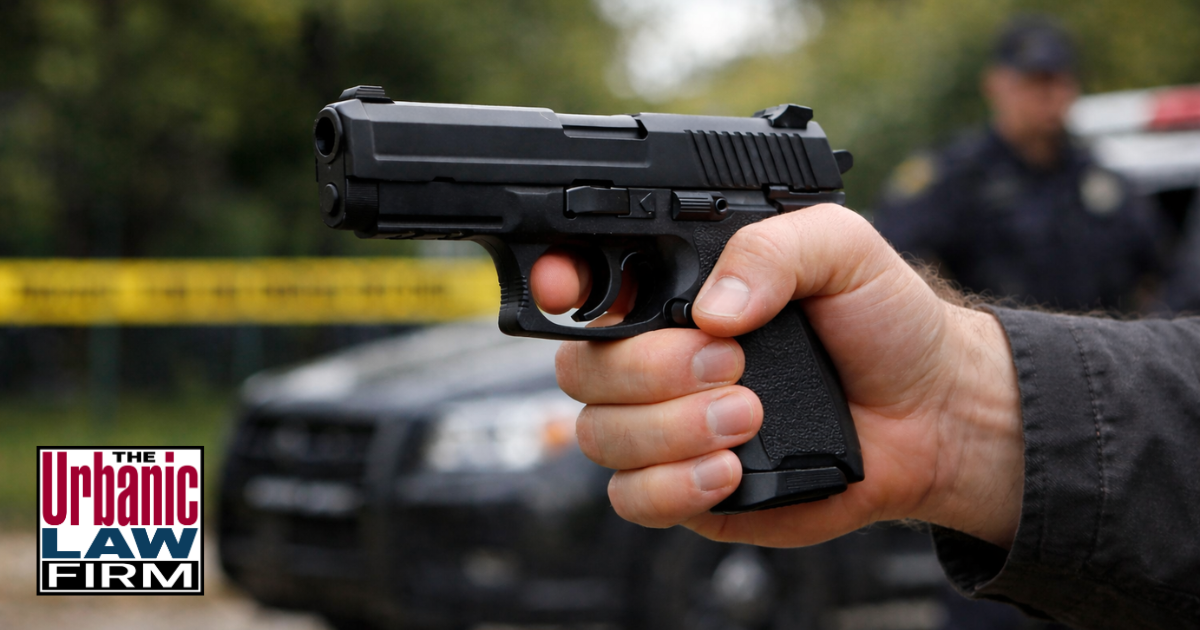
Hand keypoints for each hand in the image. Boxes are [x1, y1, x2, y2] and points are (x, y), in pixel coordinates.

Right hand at [530, 204, 1023, 548]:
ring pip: (599, 436)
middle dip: (647, 369)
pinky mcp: (688, 491)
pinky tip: (731, 469)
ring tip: (749, 416)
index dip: (557, 284)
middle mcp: (658, 361)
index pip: (584, 287)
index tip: (573, 290)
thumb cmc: (883, 321)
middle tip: (731, 363)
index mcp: (677, 295)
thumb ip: (773, 249)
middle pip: (579, 368)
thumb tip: (709, 311)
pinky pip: (632, 499)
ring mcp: (667, 428)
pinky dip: (672, 485)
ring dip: (669, 428)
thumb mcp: (840, 247)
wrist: (931, 412)